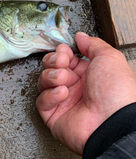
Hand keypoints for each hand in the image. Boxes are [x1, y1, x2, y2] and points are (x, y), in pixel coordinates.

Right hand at [36, 32, 135, 154]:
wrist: (112, 122)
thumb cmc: (116, 92)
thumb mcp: (109, 57)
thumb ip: (92, 44)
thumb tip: (80, 36)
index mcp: (89, 75)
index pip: (65, 59)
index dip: (61, 53)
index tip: (64, 51)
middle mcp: (76, 88)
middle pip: (51, 68)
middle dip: (53, 61)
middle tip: (62, 63)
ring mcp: (64, 102)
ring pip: (44, 82)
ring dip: (51, 76)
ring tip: (63, 79)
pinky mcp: (54, 116)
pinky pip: (41, 101)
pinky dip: (50, 95)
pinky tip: (62, 93)